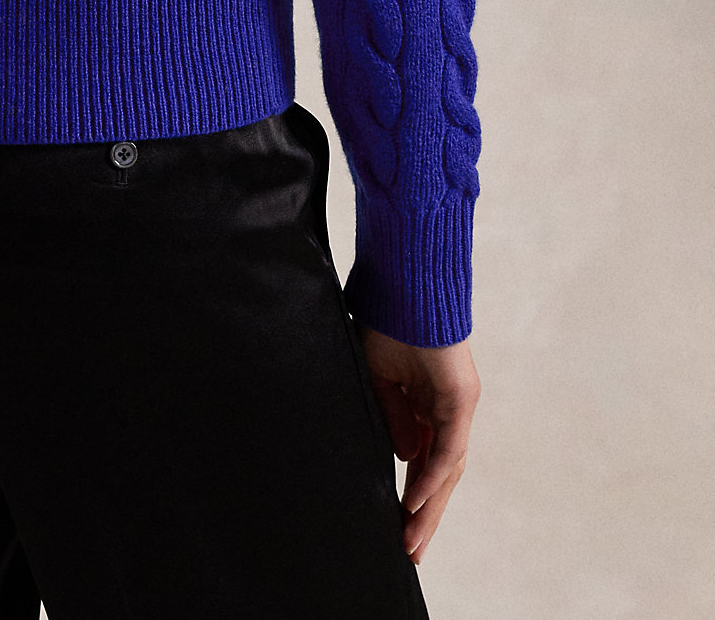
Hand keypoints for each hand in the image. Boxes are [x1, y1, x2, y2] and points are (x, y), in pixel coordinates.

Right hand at [355, 326, 479, 566]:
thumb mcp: (377, 378)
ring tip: (411, 540)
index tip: (397, 529)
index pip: (421, 462)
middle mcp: (445, 411)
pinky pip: (447, 446)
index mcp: (424, 406)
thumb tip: (405, 458)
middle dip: (424, 516)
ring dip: (429, 508)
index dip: (412, 497)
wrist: (403, 284)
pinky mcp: (461, 398)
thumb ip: (392, 418)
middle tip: (410, 553)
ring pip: (447, 469)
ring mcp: (456, 406)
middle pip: (439, 475)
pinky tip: (416, 501)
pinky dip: (431, 477)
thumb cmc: (387, 321)